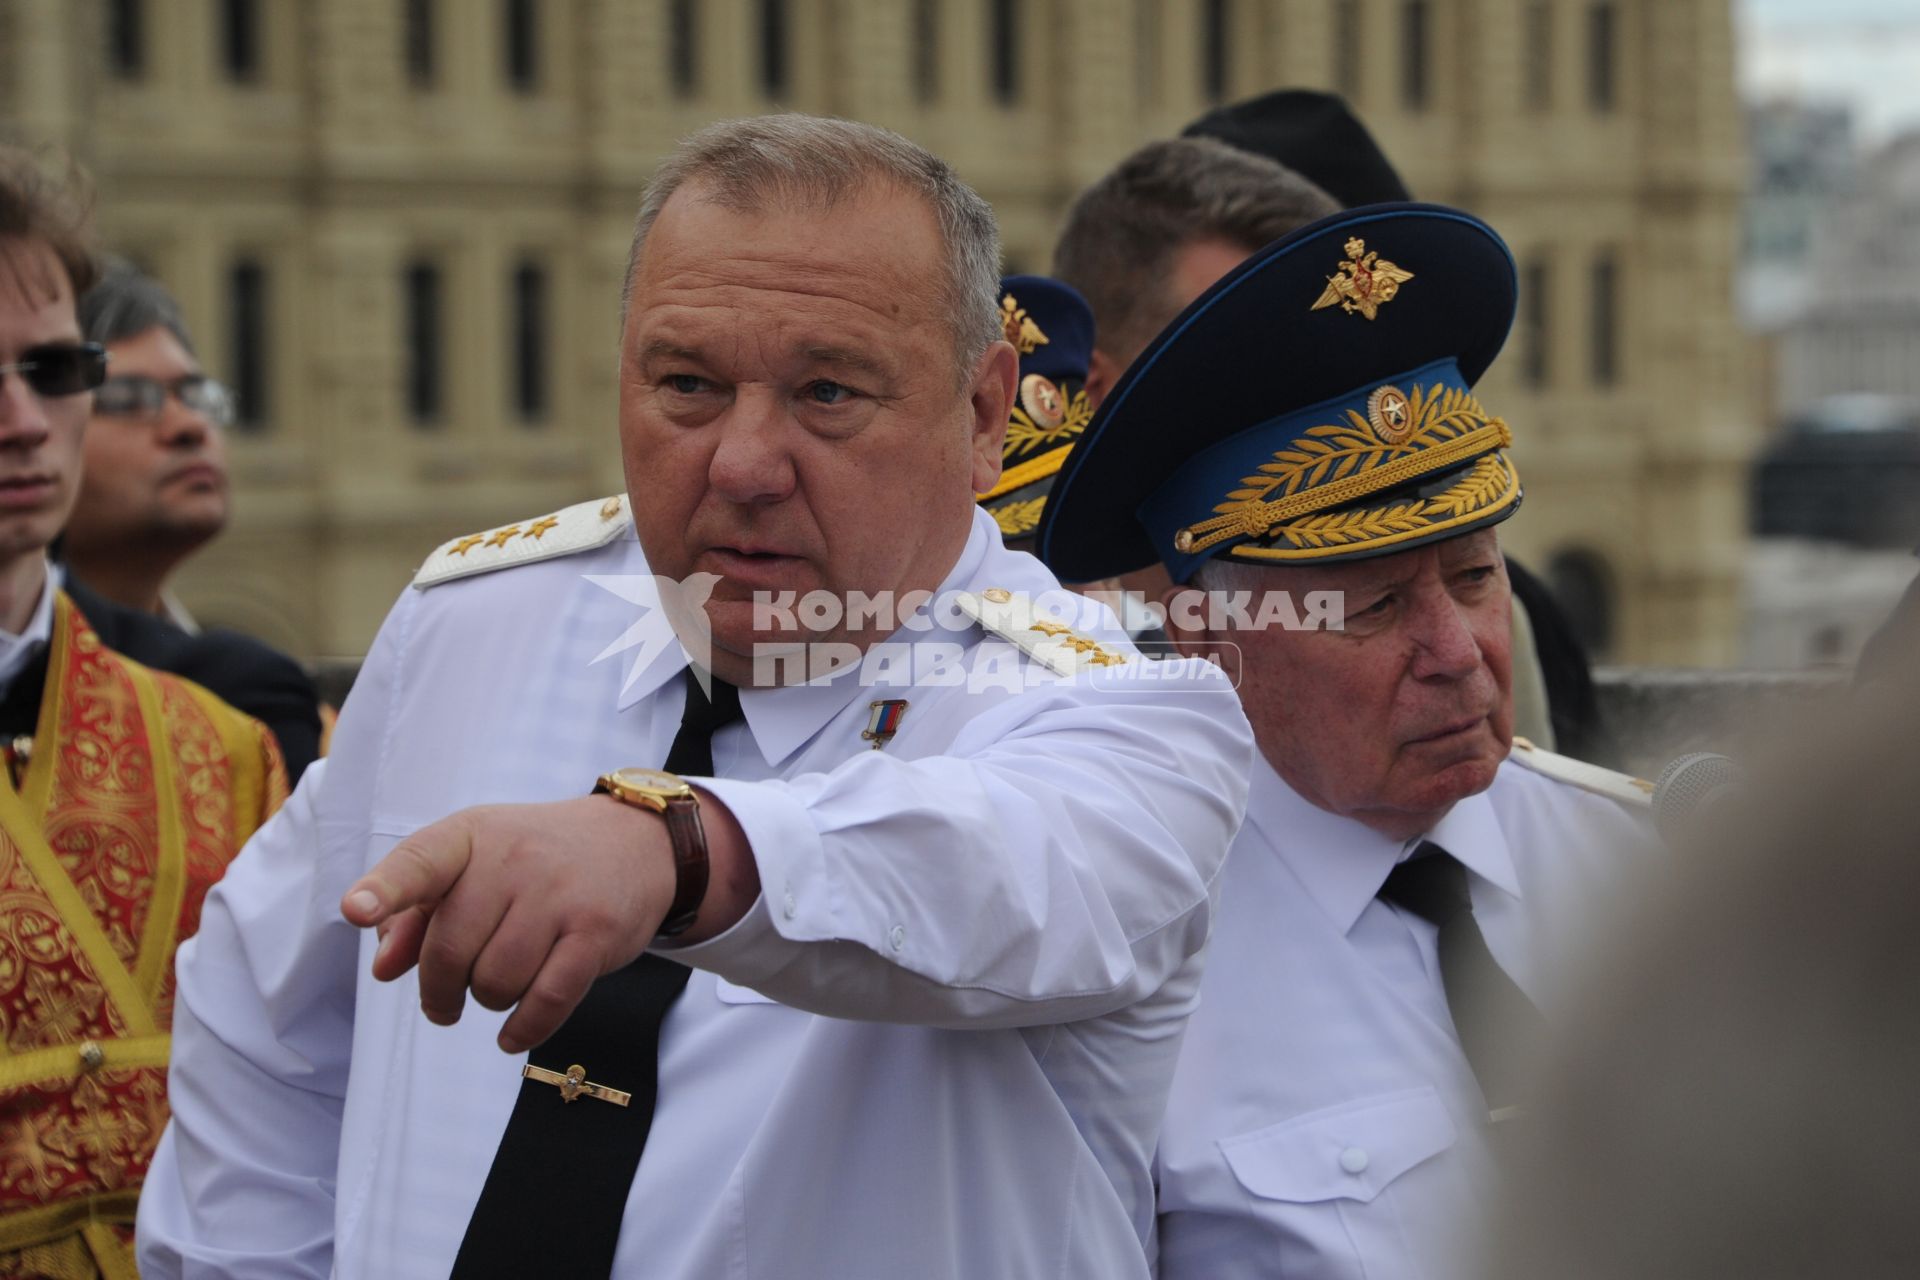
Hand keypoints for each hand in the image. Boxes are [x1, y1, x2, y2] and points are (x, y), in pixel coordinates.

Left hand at [342, 797, 678, 1052]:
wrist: (635, 843)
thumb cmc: (537, 858)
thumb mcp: (475, 864)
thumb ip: (419, 912)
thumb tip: (384, 968)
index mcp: (472, 836)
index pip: (420, 862)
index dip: (385, 890)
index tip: (355, 910)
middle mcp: (514, 859)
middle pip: (451, 949)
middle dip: (439, 991)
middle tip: (443, 1004)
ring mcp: (559, 895)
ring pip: (496, 981)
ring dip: (487, 1001)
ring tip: (497, 989)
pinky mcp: (596, 933)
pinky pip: (546, 1000)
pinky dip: (523, 1028)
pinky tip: (512, 1033)